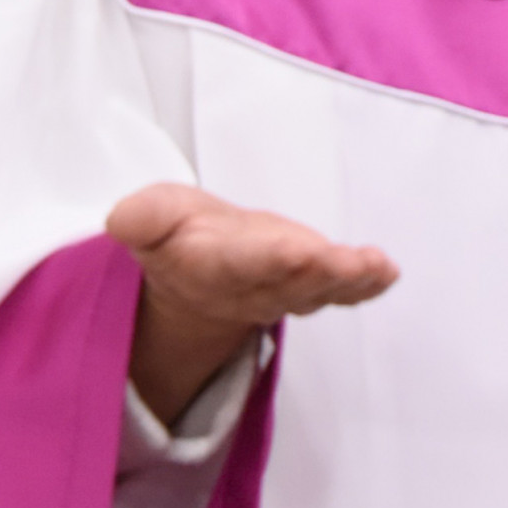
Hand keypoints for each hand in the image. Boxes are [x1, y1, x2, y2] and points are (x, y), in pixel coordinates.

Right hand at [108, 183, 398, 423]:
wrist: (197, 276)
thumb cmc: (178, 236)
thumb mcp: (152, 217)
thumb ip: (144, 218)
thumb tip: (121, 218)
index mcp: (211, 265)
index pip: (240, 263)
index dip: (269, 259)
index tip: (296, 250)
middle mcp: (253, 283)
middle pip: (288, 280)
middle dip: (318, 271)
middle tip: (347, 261)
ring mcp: (287, 288)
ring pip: (319, 288)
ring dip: (348, 279)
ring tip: (376, 266)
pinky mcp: (309, 283)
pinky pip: (338, 290)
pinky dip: (364, 285)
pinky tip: (386, 272)